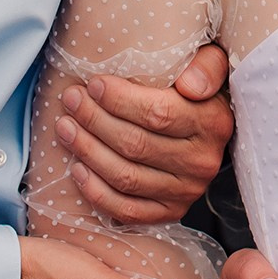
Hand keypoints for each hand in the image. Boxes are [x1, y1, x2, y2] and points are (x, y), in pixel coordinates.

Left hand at [56, 45, 235, 223]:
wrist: (210, 135)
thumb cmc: (199, 93)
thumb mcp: (212, 67)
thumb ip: (206, 66)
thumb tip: (190, 85)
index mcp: (213, 123)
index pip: (159, 113)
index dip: (120, 100)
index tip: (94, 84)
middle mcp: (202, 162)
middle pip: (136, 145)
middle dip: (95, 120)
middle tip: (71, 100)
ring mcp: (186, 192)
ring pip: (126, 176)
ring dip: (88, 151)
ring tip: (65, 127)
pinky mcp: (170, 212)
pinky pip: (126, 209)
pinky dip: (96, 191)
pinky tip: (77, 168)